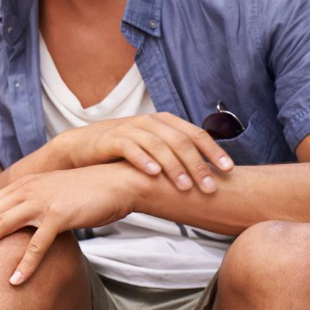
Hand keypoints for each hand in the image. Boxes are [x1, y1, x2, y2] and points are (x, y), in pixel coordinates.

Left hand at [0, 163, 140, 280]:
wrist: (118, 182)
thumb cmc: (87, 192)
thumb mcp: (52, 192)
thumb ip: (34, 203)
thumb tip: (20, 222)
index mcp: (24, 185)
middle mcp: (28, 190)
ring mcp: (42, 202)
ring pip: (2, 226)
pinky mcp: (60, 216)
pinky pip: (36, 244)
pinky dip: (24, 264)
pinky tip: (14, 280)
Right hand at [50, 112, 232, 192]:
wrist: (81, 147)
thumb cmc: (121, 151)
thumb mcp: (152, 147)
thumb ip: (175, 153)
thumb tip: (208, 172)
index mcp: (163, 122)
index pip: (195, 134)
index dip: (213, 151)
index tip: (229, 170)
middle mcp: (149, 122)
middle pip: (180, 141)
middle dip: (198, 165)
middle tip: (209, 187)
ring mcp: (129, 129)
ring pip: (158, 145)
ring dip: (174, 167)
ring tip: (185, 186)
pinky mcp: (110, 139)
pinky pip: (130, 148)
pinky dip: (143, 160)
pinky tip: (153, 174)